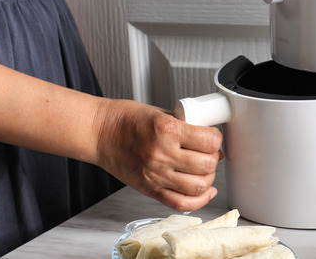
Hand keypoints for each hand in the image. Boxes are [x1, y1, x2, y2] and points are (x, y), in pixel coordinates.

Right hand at [93, 99, 223, 211]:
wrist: (99, 133)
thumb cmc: (125, 120)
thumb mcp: (161, 113)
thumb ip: (186, 125)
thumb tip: (209, 137)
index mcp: (167, 130)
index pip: (210, 141)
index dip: (216, 138)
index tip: (213, 137)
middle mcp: (162, 154)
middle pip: (207, 165)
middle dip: (214, 158)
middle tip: (210, 153)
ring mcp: (156, 175)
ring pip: (198, 186)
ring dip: (208, 178)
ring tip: (205, 170)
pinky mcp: (149, 189)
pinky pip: (180, 203)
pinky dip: (199, 201)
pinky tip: (205, 192)